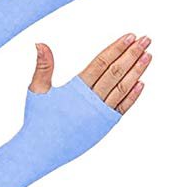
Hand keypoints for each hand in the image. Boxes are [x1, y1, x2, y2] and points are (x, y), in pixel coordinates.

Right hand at [29, 33, 151, 114]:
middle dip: (132, 54)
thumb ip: (43, 66)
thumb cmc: (38, 120)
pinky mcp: (103, 125)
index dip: (116, 48)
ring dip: (137, 71)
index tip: (130, 37)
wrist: (42, 150)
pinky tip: (141, 84)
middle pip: (116, 72)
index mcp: (77, 89)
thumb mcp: (37, 90)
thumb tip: (40, 43)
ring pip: (123, 88)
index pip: (101, 63)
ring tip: (148, 56)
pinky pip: (121, 107)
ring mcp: (100, 113)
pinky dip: (132, 96)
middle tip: (147, 40)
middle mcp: (92, 100)